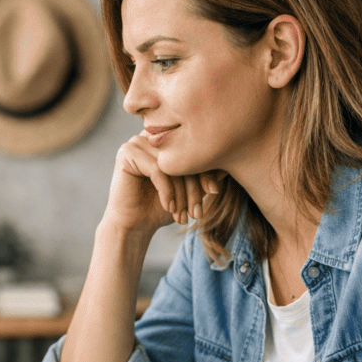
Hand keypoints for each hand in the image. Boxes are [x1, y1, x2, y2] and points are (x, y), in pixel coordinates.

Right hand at [106, 133, 222, 233]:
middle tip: (198, 212)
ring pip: (171, 164)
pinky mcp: (127, 153)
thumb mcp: (191, 190)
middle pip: (183, 156)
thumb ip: (208, 174)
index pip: (194, 149)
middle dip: (194, 187)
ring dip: (181, 193)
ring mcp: (137, 142)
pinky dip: (167, 192)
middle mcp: (152, 136)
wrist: (135, 225)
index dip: (206, 170)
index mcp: (167, 138)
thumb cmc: (163, 207)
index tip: (214, 192)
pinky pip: (157, 170)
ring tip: (183, 214)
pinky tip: (169, 208)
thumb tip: (234, 162)